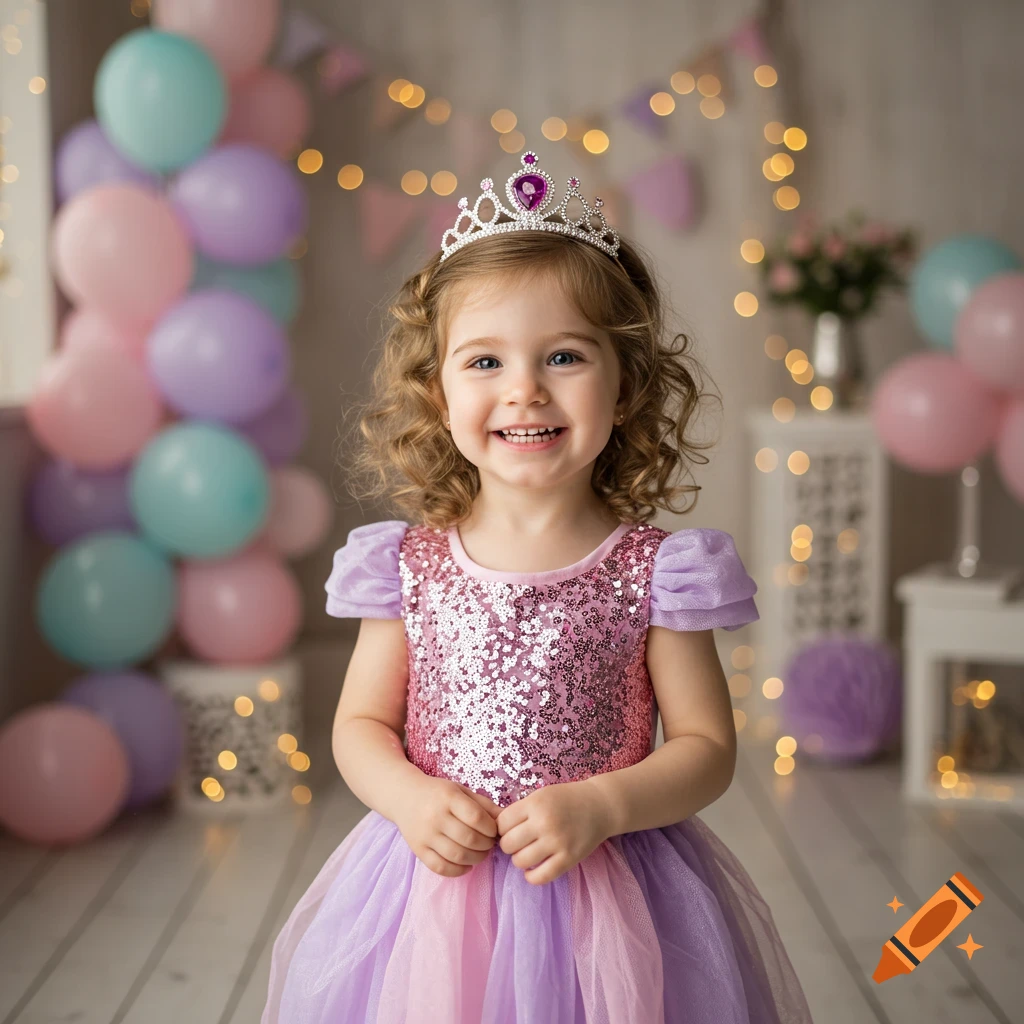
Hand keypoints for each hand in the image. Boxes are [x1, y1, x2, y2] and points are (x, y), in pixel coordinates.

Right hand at [394, 775, 502, 877]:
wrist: (403, 797)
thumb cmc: (437, 793)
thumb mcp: (460, 791)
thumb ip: (484, 805)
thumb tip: (507, 819)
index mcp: (448, 797)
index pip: (476, 817)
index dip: (491, 828)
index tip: (494, 830)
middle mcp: (435, 816)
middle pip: (469, 839)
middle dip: (486, 845)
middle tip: (489, 844)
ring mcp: (425, 835)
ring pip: (457, 856)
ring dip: (476, 859)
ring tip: (480, 853)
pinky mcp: (418, 850)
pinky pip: (440, 867)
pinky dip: (458, 871)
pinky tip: (466, 864)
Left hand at [495, 779, 612, 885]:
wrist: (600, 806)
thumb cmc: (566, 800)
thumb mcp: (541, 795)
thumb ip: (521, 811)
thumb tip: (494, 831)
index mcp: (536, 804)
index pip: (502, 823)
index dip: (502, 828)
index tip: (510, 829)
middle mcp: (545, 822)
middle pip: (508, 844)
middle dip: (509, 845)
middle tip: (518, 842)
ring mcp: (557, 842)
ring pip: (520, 861)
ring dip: (520, 860)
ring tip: (528, 853)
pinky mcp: (569, 859)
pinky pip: (540, 877)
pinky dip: (531, 877)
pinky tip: (533, 869)